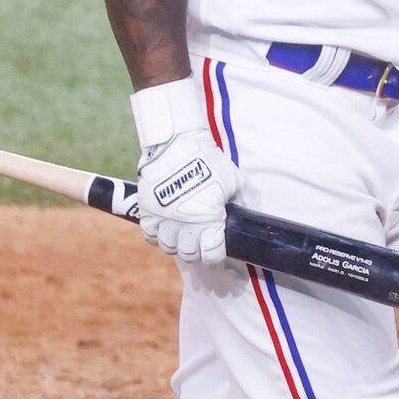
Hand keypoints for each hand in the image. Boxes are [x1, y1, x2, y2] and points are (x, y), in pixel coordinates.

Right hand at [139, 127, 235, 265]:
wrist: (177, 142)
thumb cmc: (210, 161)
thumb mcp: (236, 180)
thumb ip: (244, 202)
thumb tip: (251, 218)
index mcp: (209, 219)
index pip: (211, 255)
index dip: (216, 256)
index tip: (218, 251)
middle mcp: (184, 224)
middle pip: (188, 254)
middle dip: (196, 250)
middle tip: (201, 239)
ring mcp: (162, 218)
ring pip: (167, 245)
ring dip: (176, 242)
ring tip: (183, 231)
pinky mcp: (146, 209)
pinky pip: (149, 234)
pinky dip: (157, 234)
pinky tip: (167, 226)